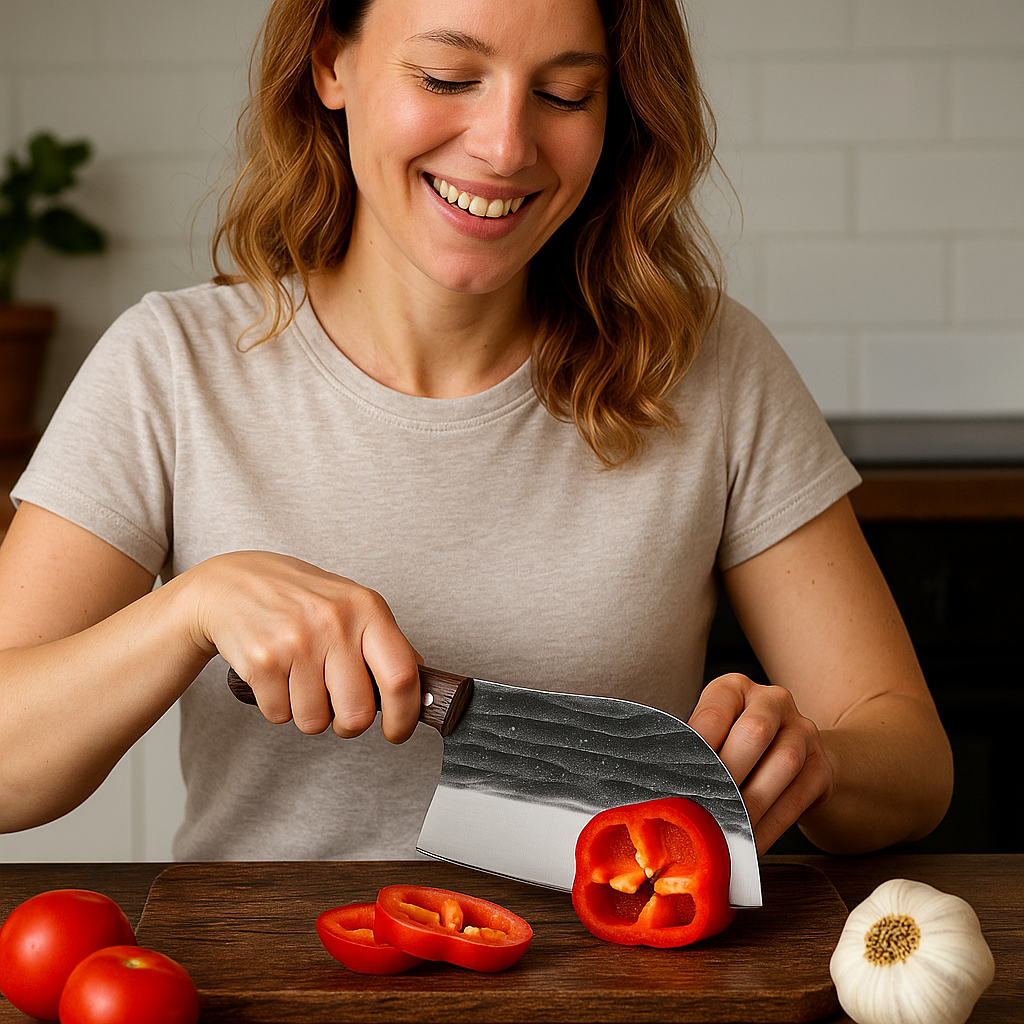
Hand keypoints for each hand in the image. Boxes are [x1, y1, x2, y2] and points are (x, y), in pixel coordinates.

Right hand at [185, 551, 421, 742]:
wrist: (231, 584)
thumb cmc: (299, 599)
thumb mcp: (351, 605)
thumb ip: (384, 644)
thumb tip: (420, 689)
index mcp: (367, 608)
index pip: (401, 675)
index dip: (404, 715)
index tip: (397, 731)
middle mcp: (334, 622)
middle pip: (357, 712)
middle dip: (348, 724)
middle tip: (339, 710)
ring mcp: (296, 640)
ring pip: (315, 721)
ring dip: (308, 713)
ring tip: (300, 680)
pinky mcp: (261, 660)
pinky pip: (280, 716)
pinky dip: (278, 706)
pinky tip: (276, 675)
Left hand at [687, 673, 833, 853]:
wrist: (794, 751)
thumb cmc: (736, 745)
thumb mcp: (713, 734)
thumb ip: (694, 751)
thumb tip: (664, 786)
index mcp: (735, 688)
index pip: (714, 714)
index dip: (698, 748)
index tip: (680, 780)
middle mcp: (773, 701)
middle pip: (754, 733)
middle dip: (728, 775)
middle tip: (704, 807)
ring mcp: (803, 731)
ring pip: (783, 765)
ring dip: (751, 804)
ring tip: (726, 830)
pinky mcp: (822, 767)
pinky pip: (797, 799)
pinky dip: (771, 825)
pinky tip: (749, 842)